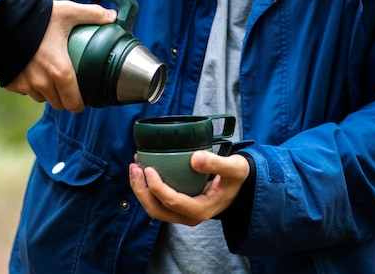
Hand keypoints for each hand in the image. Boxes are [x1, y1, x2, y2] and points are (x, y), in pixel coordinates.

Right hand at [5, 0, 116, 111]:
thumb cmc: (36, 17)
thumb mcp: (68, 11)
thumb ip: (92, 14)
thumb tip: (112, 17)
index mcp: (60, 71)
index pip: (74, 103)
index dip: (81, 103)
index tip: (83, 97)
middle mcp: (42, 83)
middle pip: (58, 103)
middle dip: (65, 98)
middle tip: (69, 85)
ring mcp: (24, 84)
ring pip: (41, 98)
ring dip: (47, 92)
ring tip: (50, 76)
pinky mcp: (9, 82)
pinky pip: (24, 90)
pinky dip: (29, 85)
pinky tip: (31, 70)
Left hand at [129, 150, 250, 225]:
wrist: (240, 185)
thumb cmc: (237, 177)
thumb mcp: (234, 168)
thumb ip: (217, 163)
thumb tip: (194, 158)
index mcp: (201, 210)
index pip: (173, 202)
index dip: (156, 187)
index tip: (148, 168)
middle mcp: (189, 216)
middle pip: (157, 210)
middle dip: (141, 190)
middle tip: (135, 167)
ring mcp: (182, 213)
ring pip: (154, 208)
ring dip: (140, 189)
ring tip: (134, 167)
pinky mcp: (178, 207)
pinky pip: (157, 202)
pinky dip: (147, 187)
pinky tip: (143, 169)